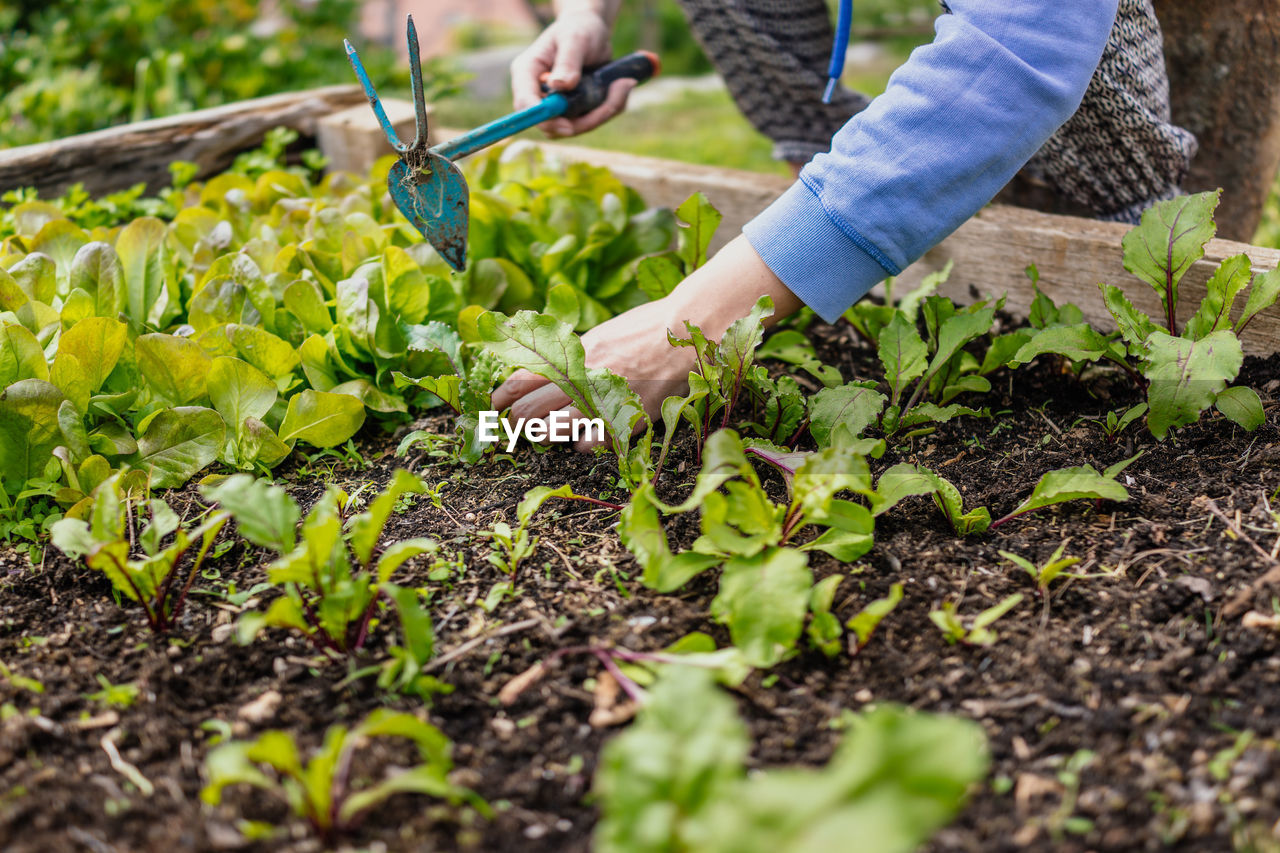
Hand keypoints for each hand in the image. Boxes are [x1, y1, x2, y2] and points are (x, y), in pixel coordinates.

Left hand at [490, 236, 804, 450]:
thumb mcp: (601, 334)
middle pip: (533, 409)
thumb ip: (574, 354)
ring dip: (544, 435)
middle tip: (513, 427)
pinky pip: (593, 442)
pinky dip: (584, 444)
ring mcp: (605, 398)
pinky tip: (581, 443)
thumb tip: (543, 369)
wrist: (686, 330)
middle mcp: (584, 377)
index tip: (496, 403)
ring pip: (556, 428)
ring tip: (538, 436)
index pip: (524, 378)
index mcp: (575, 353)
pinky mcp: (627, 416)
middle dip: (519, 421)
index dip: (505, 394)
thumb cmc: (645, 328)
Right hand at [510, 10, 634, 138]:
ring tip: (622, 84)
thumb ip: (567, 61)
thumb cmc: (579, 28)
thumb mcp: (575, 38)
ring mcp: (555, 106)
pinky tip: (621, 86)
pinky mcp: (573, 112)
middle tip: (611, 103)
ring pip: (573, 128)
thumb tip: (559, 86)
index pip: (525, 102)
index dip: (542, 118)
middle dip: (582, 121)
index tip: (567, 124)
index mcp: (528, 72)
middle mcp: (538, 93)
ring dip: (601, 114)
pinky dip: (609, 108)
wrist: (593, 32)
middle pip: (550, 125)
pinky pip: (590, 122)